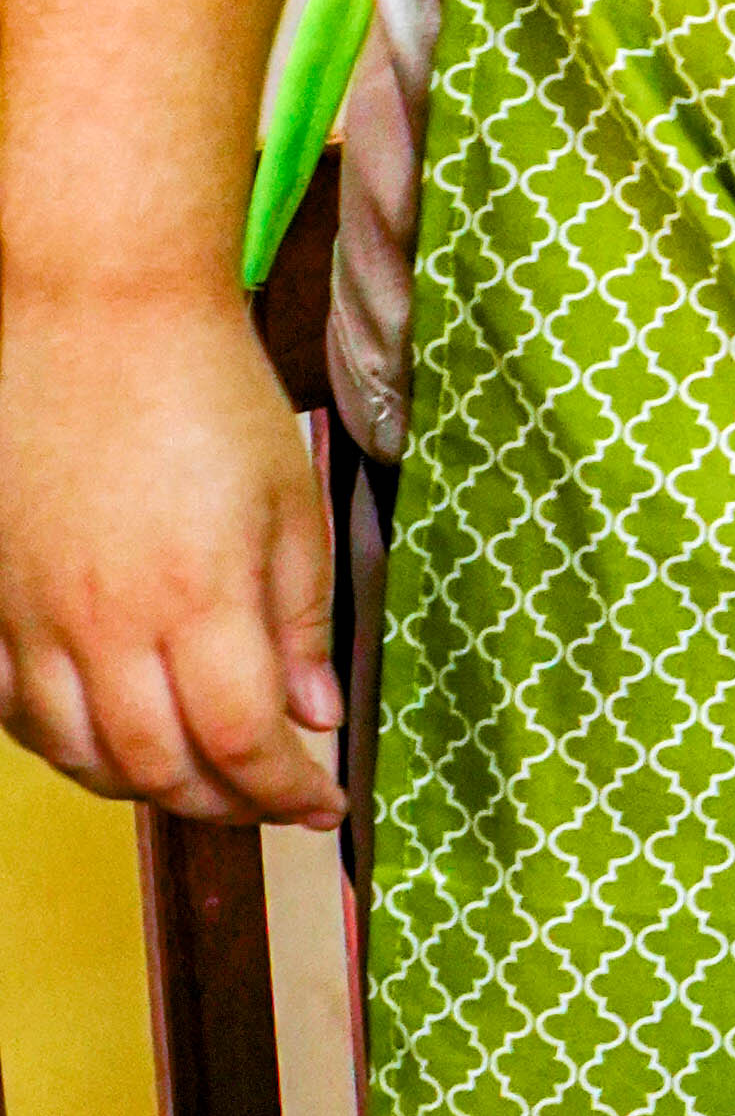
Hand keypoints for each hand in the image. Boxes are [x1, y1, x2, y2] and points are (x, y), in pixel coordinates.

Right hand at [0, 287, 342, 822]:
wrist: (100, 312)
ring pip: (81, 757)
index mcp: (197, 597)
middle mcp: (105, 622)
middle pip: (159, 769)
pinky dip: (64, 746)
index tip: (323, 802)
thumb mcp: (291, 502)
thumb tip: (317, 715)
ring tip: (198, 775)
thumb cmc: (207, 391)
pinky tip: (108, 735)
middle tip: (268, 797)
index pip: (243, 744)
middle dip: (226, 804)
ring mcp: (36, 615)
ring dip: (145, 786)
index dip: (288, 793)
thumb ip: (303, 621)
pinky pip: (15, 711)